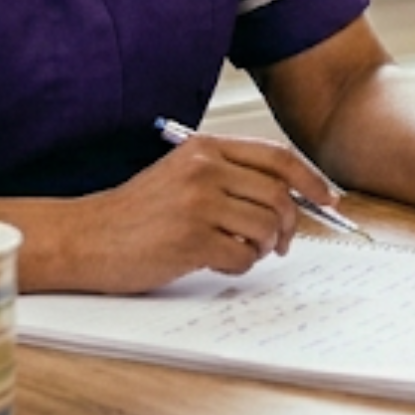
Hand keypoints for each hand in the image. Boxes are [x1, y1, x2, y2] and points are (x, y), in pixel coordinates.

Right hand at [67, 135, 339, 291]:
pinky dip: (240, 265)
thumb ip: (229, 176)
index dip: (310, 178)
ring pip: (265, 228)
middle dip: (290, 223)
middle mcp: (204, 170)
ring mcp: (198, 205)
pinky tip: (218, 262)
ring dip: (263, 248)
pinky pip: (242, 257)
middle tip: (281, 243)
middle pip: (278, 195)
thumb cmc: (136, 212)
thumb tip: (289, 197)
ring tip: (242, 252)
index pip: (277, 157)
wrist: (85, 237)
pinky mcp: (190, 241)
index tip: (329, 198)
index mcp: (205, 149)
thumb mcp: (182, 174)